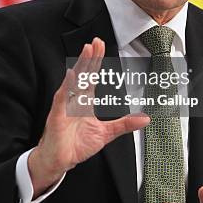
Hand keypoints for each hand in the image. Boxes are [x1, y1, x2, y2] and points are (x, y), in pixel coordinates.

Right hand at [28, 37, 149, 196]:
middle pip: (84, 73)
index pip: (92, 76)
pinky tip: (72, 74)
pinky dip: (67, 86)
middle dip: (90, 56)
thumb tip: (145, 119)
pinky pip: (62, 97)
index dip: (96, 60)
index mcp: (85, 101)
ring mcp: (65, 105)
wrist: (60, 161)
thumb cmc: (77, 145)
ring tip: (87, 50)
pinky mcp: (57, 115)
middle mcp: (75, 99)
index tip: (101, 45)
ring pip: (74, 80)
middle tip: (96, 41)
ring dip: (81, 65)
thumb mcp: (106, 134)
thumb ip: (124, 124)